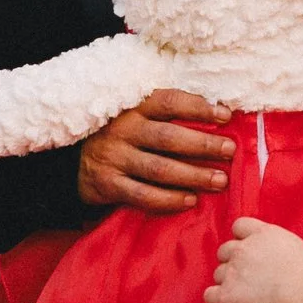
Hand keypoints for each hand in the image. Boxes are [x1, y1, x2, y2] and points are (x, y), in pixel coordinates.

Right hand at [78, 89, 235, 212]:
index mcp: (133, 107)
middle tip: (230, 151)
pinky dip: (169, 199)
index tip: (226, 116)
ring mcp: (114, 158)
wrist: (72, 159)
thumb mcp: (137, 114)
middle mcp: (122, 130)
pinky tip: (191, 200)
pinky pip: (143, 195)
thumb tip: (219, 116)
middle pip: (169, 137)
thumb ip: (168, 114)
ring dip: (193, 175)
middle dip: (204, 145)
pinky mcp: (108, 184)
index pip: (169, 102)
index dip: (199, 108)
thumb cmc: (121, 134)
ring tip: (220, 180)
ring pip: (159, 169)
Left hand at [207, 218, 302, 302]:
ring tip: (244, 295)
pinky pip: (209, 295)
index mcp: (263, 234)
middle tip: (247, 276)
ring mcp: (232, 271)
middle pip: (224, 250)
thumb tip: (297, 262)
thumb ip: (291, 252)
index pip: (240, 226)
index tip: (250, 250)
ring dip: (227, 283)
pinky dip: (217, 300)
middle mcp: (243, 249)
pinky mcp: (225, 295)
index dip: (242, 238)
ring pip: (217, 273)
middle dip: (232, 262)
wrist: (301, 294)